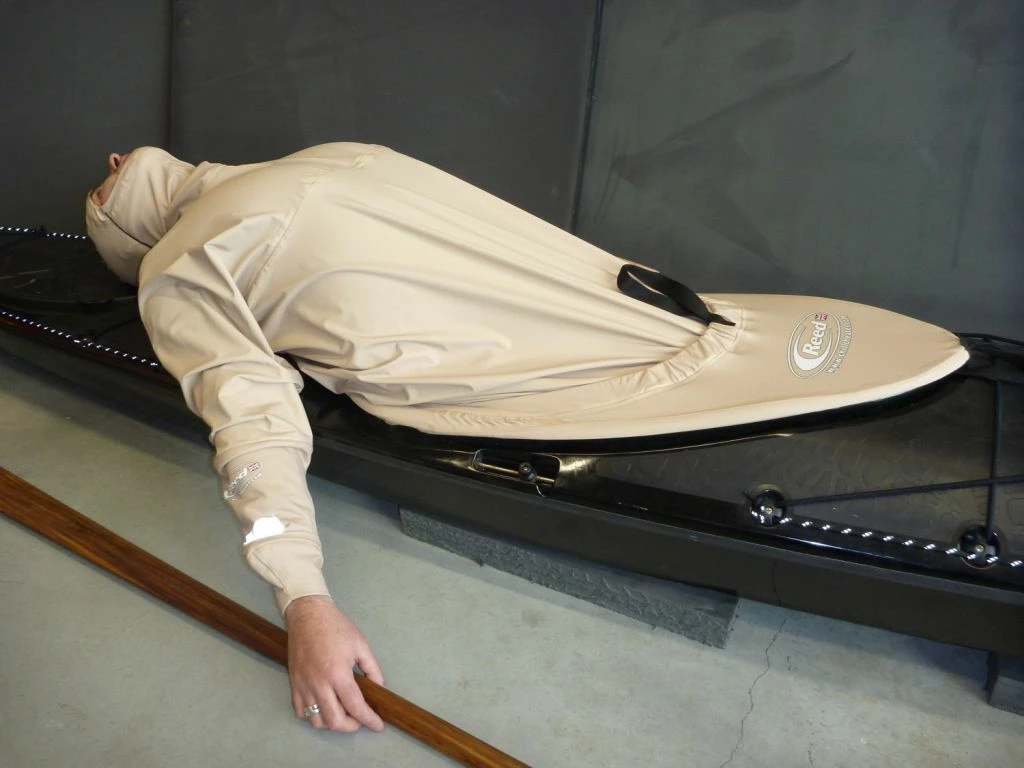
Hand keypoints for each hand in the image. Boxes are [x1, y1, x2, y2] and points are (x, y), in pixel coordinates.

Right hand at [283, 595, 384, 732]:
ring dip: (332, 723)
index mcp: (338, 674)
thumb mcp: (361, 645)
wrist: (308, 615)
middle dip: (351, 726)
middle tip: (360, 719)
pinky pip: (301, 712)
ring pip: (316, 721)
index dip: (369, 720)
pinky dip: (313, 715)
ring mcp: (303, 686)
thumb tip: (379, 688)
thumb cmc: (336, 627)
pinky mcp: (293, 684)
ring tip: (343, 713)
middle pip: (335, 721)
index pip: (355, 707)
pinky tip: (324, 706)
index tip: (378, 726)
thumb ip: (372, 669)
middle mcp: (318, 684)